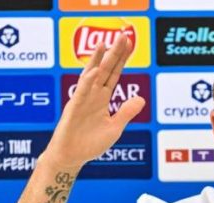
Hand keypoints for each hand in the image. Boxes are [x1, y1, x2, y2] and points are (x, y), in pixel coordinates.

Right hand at [44, 34, 144, 169]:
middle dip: (114, 53)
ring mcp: (82, 100)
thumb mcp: (115, 128)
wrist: (72, 157)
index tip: (129, 43)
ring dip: (98, 60)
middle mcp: (93, 95)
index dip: (122, 59)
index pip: (114, 74)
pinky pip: (81, 93)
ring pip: (91, 76)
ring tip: (105, 43)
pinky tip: (96, 71)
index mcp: (102, 99)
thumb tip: (142, 99)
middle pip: (105, 70)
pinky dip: (89, 83)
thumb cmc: (91, 144)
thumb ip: (126, 113)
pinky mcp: (74, 109)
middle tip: (123, 35)